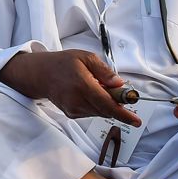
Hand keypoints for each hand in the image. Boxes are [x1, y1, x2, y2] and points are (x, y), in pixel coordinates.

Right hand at [0, 50, 140, 126]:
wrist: (41, 74)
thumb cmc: (64, 63)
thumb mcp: (86, 57)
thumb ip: (104, 71)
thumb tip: (119, 84)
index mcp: (82, 85)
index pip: (107, 104)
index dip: (123, 114)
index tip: (136, 121)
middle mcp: (77, 101)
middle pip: (106, 110)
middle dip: (116, 104)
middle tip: (118, 91)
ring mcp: (73, 109)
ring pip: (100, 112)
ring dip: (106, 104)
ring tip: (98, 87)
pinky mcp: (72, 114)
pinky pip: (92, 113)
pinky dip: (97, 105)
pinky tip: (90, 94)